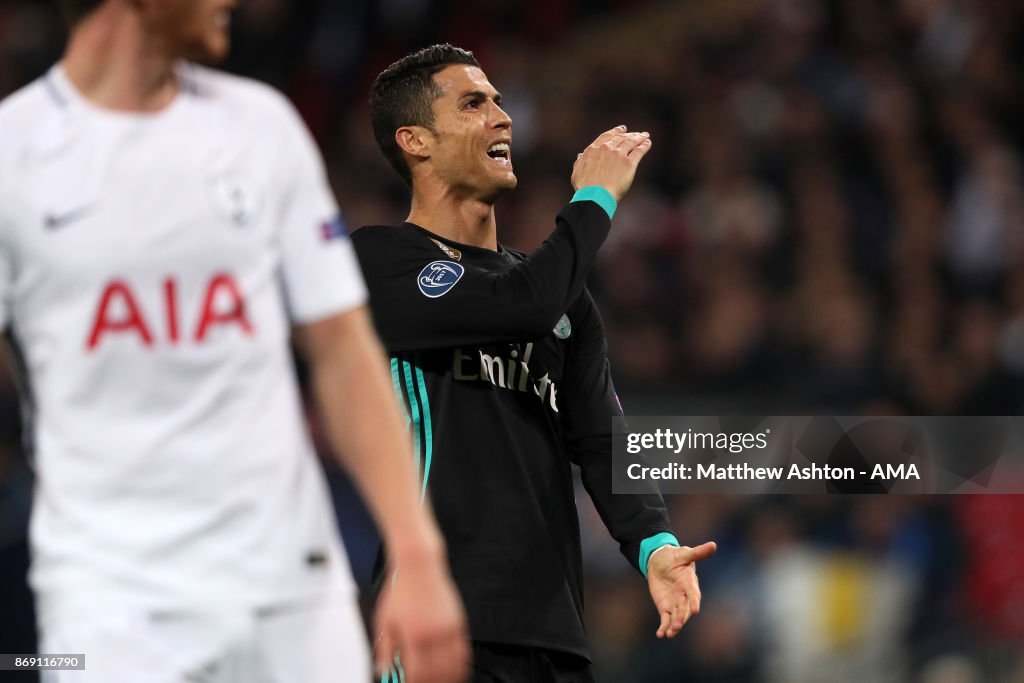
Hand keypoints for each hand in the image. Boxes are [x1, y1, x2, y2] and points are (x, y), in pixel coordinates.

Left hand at [374, 548, 469, 682]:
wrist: (419, 564)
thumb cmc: (400, 590)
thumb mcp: (384, 620)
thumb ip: (384, 649)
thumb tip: (383, 671)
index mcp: (412, 635)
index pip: (417, 672)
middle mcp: (433, 633)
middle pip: (437, 673)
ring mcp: (448, 628)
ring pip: (454, 665)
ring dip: (447, 678)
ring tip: (439, 681)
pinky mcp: (458, 622)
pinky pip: (464, 651)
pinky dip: (460, 665)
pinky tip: (454, 669)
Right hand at [571, 125, 652, 201]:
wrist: (595, 195)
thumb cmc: (585, 188)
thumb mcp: (577, 173)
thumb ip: (580, 162)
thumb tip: (580, 155)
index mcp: (593, 150)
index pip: (606, 136)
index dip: (615, 132)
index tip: (621, 129)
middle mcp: (606, 149)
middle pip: (621, 138)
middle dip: (629, 134)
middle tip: (635, 133)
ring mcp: (618, 155)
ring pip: (630, 142)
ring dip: (639, 138)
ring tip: (645, 136)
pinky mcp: (629, 163)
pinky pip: (638, 151)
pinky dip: (644, 146)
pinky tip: (648, 143)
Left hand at [647, 541, 716, 638]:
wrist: (659, 561)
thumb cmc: (674, 556)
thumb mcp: (684, 553)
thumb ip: (697, 552)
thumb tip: (713, 545)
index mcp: (690, 583)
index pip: (693, 594)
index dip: (694, 601)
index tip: (694, 610)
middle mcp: (684, 595)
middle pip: (684, 608)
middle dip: (681, 617)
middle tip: (677, 625)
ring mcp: (675, 602)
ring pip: (676, 616)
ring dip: (674, 625)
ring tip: (670, 633)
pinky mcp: (665, 607)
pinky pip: (665, 619)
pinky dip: (664, 627)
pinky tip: (661, 635)